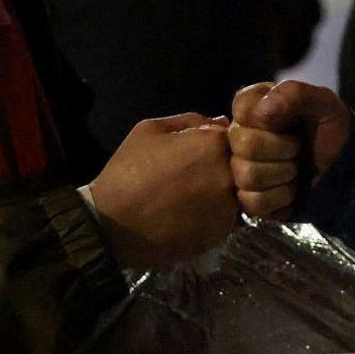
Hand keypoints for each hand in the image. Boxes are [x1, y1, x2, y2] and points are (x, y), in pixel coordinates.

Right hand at [89, 113, 238, 268]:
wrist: (113, 226)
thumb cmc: (128, 172)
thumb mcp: (150, 130)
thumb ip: (190, 121)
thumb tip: (221, 122)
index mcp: (212, 143)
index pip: (236, 134)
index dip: (219, 141)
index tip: (199, 150)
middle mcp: (228, 174)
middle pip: (241, 164)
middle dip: (224, 166)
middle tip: (194, 174)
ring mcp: (228, 206)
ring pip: (238, 191)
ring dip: (222, 191)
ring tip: (190, 196)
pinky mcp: (222, 232)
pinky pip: (229, 216)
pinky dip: (216, 213)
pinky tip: (190, 214)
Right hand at [228, 80, 352, 218]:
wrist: (346, 168)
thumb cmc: (332, 131)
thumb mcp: (324, 104)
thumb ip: (295, 94)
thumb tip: (264, 110)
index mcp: (254, 107)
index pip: (241, 108)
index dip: (269, 120)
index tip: (291, 122)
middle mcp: (241, 135)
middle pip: (244, 146)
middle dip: (283, 150)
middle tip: (299, 148)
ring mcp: (241, 168)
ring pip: (247, 176)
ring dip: (284, 174)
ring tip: (297, 167)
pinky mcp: (248, 197)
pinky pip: (253, 202)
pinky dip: (281, 197)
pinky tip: (292, 188)